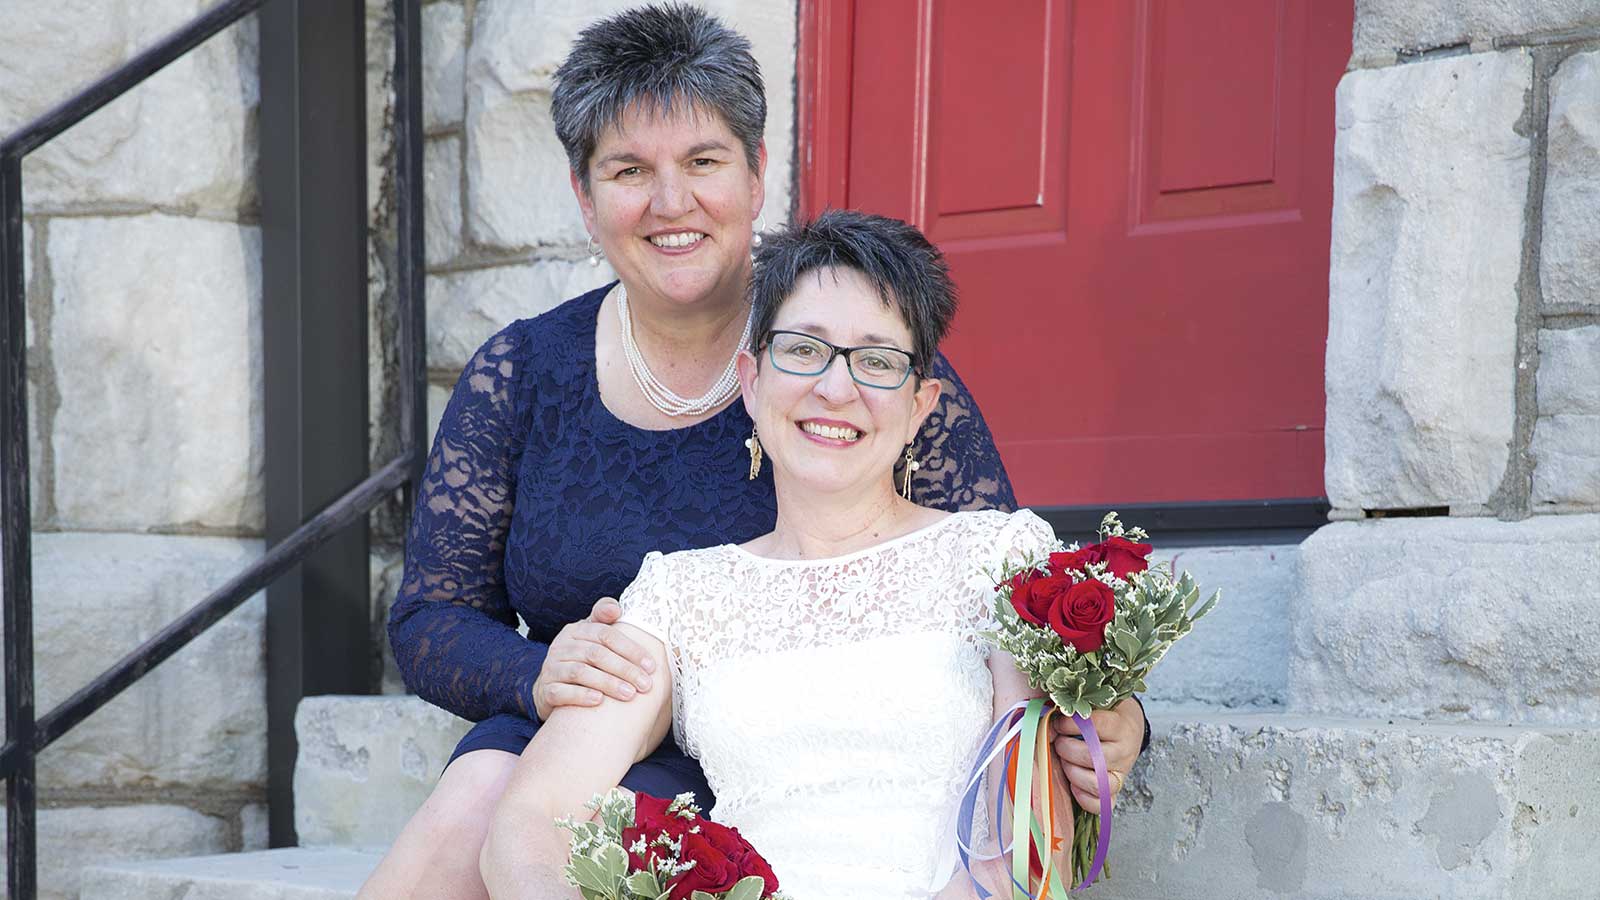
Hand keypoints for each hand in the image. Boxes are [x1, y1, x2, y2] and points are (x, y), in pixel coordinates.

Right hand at [531, 597, 655, 720]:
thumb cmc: (582, 660)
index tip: (651, 666)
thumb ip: (605, 620)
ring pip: (580, 672)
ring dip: (608, 683)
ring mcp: (551, 668)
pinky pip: (561, 692)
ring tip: (629, 695)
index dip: (630, 649)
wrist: (551, 688)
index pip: (606, 634)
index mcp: (576, 630)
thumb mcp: (592, 638)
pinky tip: (599, 701)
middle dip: (624, 669)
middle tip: (645, 685)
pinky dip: (581, 696)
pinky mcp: (546, 690)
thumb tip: (616, 609)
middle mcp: (561, 646)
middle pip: (595, 654)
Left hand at [1050, 697, 1144, 815]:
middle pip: (1092, 757)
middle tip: (1059, 742)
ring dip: (1072, 772)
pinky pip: (1101, 805)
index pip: (1097, 725)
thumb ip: (1075, 710)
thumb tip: (1048, 722)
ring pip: (1097, 783)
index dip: (1070, 724)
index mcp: (1121, 726)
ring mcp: (1121, 774)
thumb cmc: (1105, 714)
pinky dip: (1083, 798)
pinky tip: (1073, 785)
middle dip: (1066, 749)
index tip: (1058, 722)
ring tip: (1064, 761)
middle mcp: (1124, 752)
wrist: (1129, 729)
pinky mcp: (1116, 792)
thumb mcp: (1096, 705)